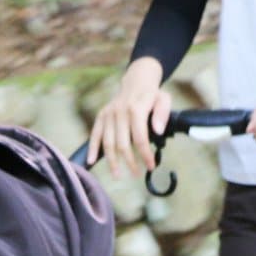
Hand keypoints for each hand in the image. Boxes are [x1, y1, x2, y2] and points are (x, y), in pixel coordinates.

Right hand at [88, 57, 171, 177]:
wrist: (137, 81)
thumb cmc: (152, 95)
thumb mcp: (164, 99)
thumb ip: (163, 113)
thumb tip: (157, 130)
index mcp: (136, 108)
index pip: (140, 138)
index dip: (145, 154)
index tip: (151, 166)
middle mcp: (119, 112)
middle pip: (122, 144)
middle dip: (130, 162)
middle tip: (136, 174)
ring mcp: (109, 114)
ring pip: (108, 142)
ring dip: (112, 161)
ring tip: (118, 175)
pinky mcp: (101, 116)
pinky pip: (95, 134)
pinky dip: (92, 148)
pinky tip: (91, 161)